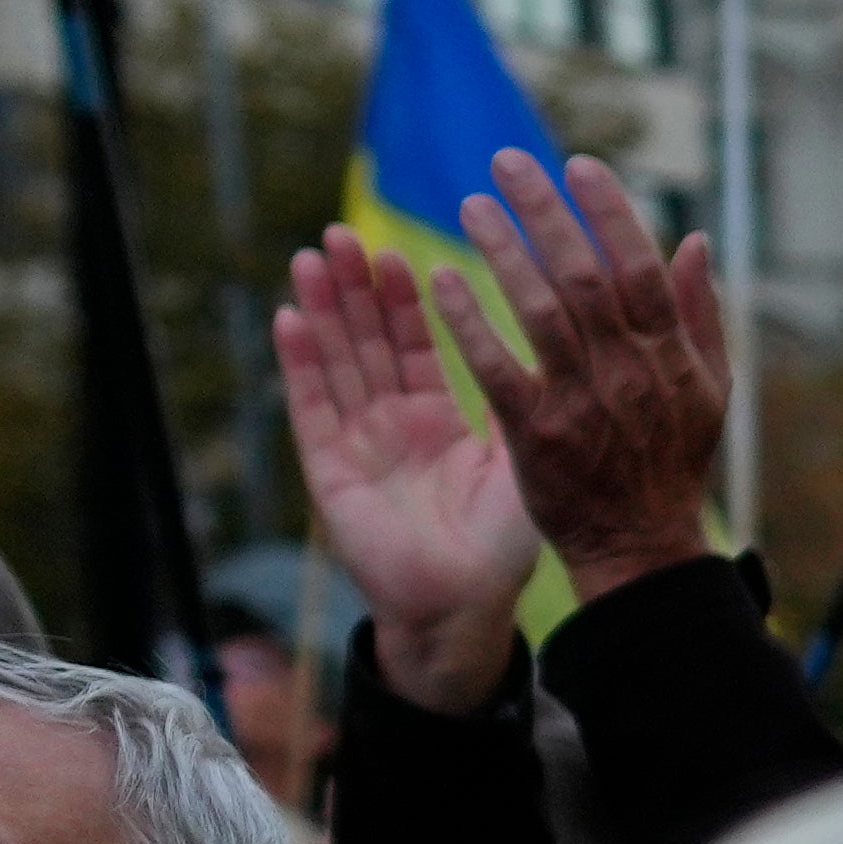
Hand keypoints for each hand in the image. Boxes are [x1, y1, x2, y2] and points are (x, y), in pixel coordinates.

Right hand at [273, 228, 533, 715]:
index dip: (404, 300)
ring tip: (313, 256)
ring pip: (336, 363)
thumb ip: (518, 404)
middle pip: (368, 344)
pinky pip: (312, 407)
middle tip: (343, 234)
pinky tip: (292, 318)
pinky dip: (302, 363)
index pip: (416, 346)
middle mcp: (391, 426)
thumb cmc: (500, 547)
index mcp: (438, 423)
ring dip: (323, 310)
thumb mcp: (516, 461)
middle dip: (354, 290)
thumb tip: (550, 343)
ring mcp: (356, 444)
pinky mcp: (328, 469)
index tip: (395, 249)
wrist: (464, 608)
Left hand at [438, 149, 729, 599]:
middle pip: (586, 277)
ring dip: (503, 252)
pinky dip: (469, 322)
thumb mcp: (709, 390)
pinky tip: (440, 280)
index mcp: (673, 358)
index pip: (642, 268)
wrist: (639, 546)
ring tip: (470, 206)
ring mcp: (582, 404)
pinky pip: (496, 367)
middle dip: (546, 213)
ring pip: (540, 312)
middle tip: (506, 162)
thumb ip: (701, 314)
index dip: (609, 213)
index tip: (577, 165)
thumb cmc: (671, 462)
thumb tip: (691, 240)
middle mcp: (630, 374)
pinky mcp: (536, 435)